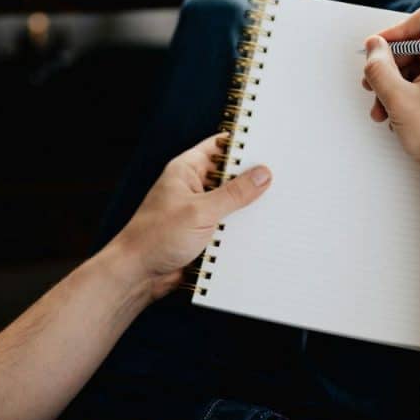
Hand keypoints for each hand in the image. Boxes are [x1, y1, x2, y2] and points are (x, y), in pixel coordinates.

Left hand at [112, 133, 271, 299]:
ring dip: (247, 207)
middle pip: (229, 176)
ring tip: (276, 205)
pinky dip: (241, 228)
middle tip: (281, 178)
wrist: (138, 275)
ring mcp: (198, 210)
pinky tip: (261, 231)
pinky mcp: (203, 233)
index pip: (220, 147)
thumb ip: (233, 193)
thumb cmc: (156, 237)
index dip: (243, 145)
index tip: (271, 145)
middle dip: (251, 179)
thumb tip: (262, 174)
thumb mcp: (201, 211)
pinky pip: (228, 225)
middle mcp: (193, 187)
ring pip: (231, 202)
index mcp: (186, 170)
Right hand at [362, 3, 419, 184]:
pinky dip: (408, 94)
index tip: (376, 49)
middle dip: (390, 65)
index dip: (396, 30)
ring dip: (395, 85)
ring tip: (381, 109)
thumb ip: (379, 67)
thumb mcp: (398, 98)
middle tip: (372, 84)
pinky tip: (395, 116)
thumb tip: (373, 48)